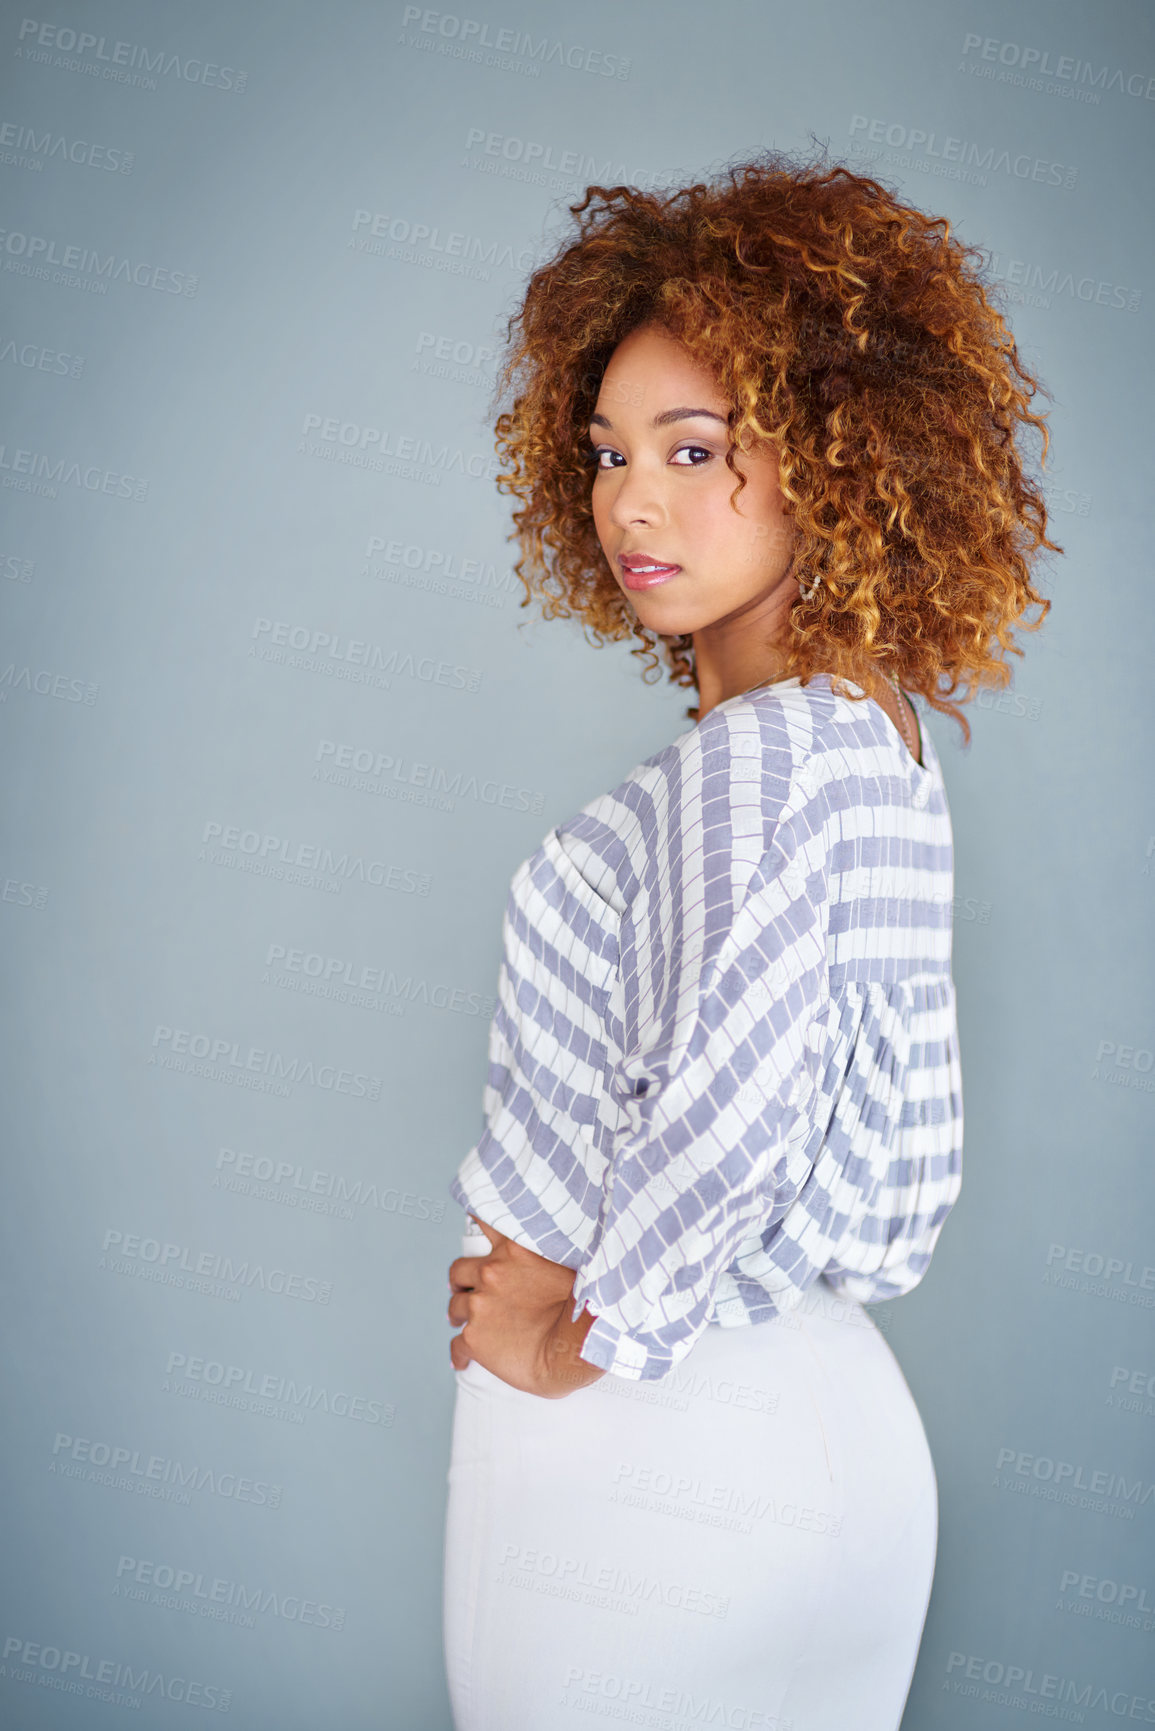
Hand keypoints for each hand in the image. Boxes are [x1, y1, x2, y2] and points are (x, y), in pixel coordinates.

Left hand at [447, 1216, 606, 1398]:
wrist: (574, 1349)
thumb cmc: (583, 1309)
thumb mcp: (569, 1265)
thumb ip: (549, 1254)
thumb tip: (551, 1256)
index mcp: (514, 1249)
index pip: (484, 1219)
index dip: (475, 1220)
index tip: (471, 1222)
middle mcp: (491, 1273)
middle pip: (459, 1271)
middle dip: (460, 1281)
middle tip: (461, 1288)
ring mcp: (479, 1306)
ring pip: (455, 1306)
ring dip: (457, 1313)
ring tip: (459, 1322)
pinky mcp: (473, 1339)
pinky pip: (456, 1346)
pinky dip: (458, 1354)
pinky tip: (462, 1362)